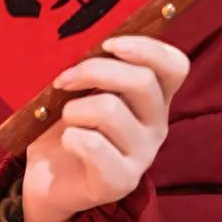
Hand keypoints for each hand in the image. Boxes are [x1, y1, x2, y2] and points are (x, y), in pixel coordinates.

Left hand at [19, 34, 191, 221]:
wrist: (47, 180)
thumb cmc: (66, 126)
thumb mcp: (83, 90)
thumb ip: (94, 67)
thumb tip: (85, 40)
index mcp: (154, 97)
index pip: (175, 66)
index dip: (148, 48)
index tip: (109, 44)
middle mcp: (156, 125)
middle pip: (142, 81)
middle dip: (94, 71)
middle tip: (64, 80)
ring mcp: (142, 156)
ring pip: (111, 110)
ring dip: (75, 109)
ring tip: (66, 120)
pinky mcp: (120, 182)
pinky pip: (93, 145)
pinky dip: (71, 136)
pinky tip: (67, 142)